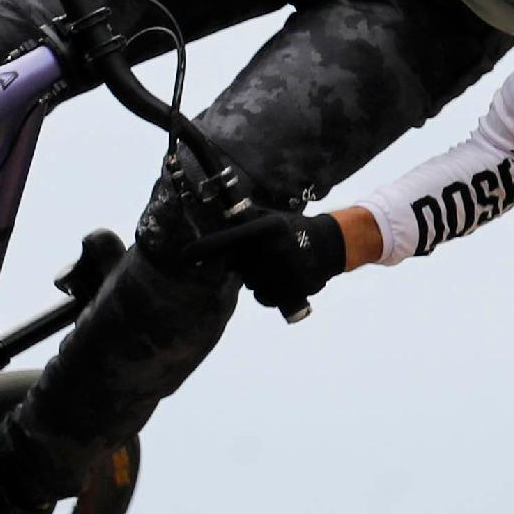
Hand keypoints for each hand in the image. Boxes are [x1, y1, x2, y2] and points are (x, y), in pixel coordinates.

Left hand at [198, 207, 347, 313]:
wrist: (328, 245)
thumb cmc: (292, 229)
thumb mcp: (269, 217)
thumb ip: (244, 221)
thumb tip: (208, 216)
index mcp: (267, 229)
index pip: (229, 240)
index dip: (206, 249)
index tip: (185, 256)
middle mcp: (275, 249)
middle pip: (240, 266)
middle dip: (243, 264)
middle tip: (260, 256)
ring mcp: (286, 271)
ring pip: (252, 284)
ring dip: (256, 279)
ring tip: (273, 268)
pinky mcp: (295, 288)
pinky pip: (266, 298)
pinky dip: (268, 293)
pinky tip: (279, 281)